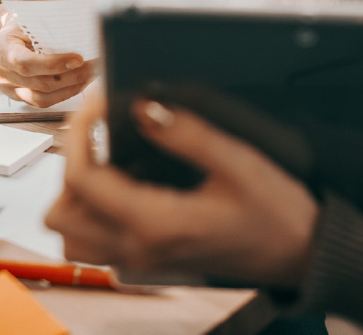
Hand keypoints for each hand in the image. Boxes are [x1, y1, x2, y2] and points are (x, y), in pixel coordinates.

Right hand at [0, 17, 94, 107]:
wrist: (11, 35)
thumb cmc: (23, 25)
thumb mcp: (31, 20)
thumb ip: (49, 31)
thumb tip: (81, 37)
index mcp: (0, 48)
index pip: (25, 62)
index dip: (53, 64)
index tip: (78, 59)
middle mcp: (0, 72)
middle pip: (39, 83)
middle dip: (72, 76)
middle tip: (94, 65)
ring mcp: (8, 88)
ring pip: (42, 98)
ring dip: (71, 88)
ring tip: (91, 75)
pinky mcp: (18, 97)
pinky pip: (43, 102)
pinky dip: (64, 93)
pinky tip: (80, 82)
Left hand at [45, 94, 318, 287]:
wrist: (300, 254)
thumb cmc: (276, 213)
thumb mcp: (237, 161)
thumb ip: (186, 134)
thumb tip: (143, 107)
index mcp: (156, 223)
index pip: (83, 179)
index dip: (79, 132)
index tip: (98, 104)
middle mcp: (140, 247)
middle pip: (62, 213)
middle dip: (71, 164)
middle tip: (100, 132)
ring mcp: (142, 258)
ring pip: (73, 235)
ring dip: (76, 196)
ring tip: (107, 160)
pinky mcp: (150, 258)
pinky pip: (96, 242)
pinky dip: (93, 213)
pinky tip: (126, 184)